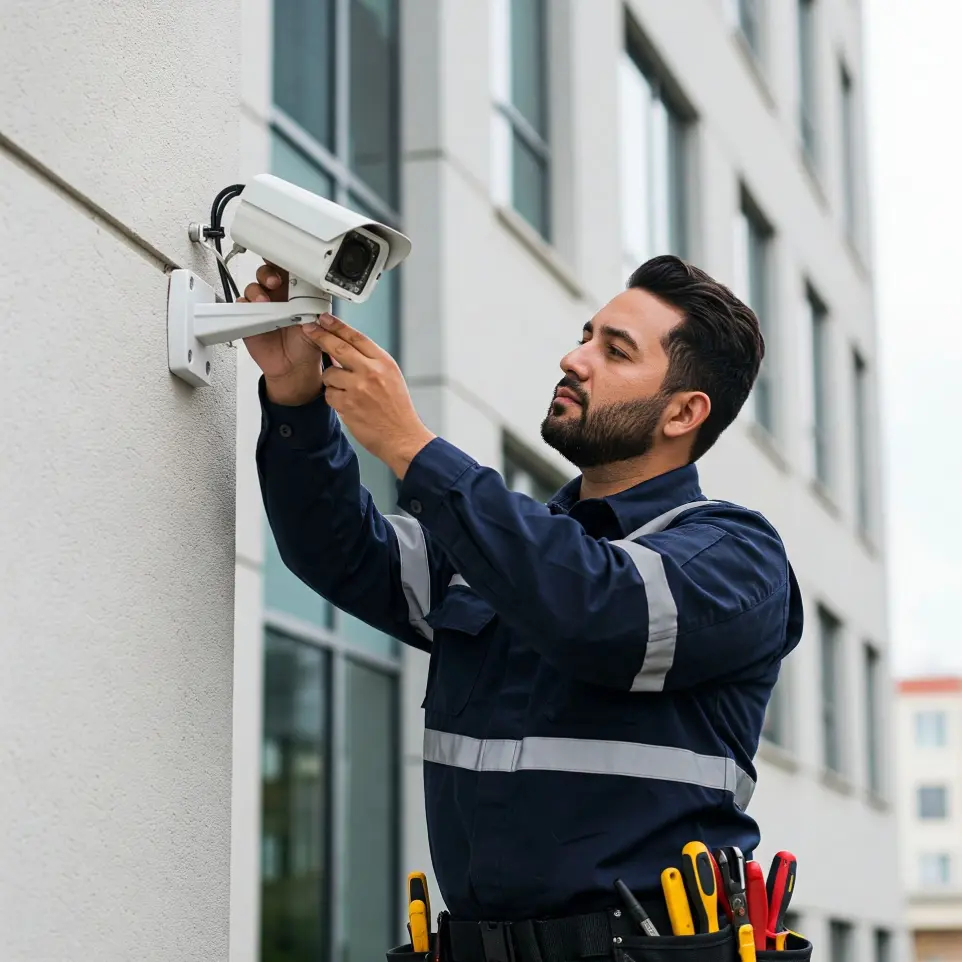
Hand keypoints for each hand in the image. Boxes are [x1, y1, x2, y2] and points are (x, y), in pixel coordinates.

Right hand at [239, 261, 323, 405]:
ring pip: (253, 287)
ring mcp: (262, 306)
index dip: (284, 260)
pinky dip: (245, 305)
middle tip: (275, 281)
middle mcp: (278, 296)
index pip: (288, 269)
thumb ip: (316, 311)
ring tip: (265, 302)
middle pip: (266, 272)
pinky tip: (252, 310)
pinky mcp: (249, 318)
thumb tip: (315, 302)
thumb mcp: (318, 325)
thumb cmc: (306, 344)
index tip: (284, 256)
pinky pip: (242, 305)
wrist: (294, 367)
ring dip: (257, 291)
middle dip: (268, 272)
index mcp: (296, 292)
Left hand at [301, 314, 435, 476]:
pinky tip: (347, 404)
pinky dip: (334, 398)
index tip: (325, 319)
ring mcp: (358, 388)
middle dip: (320, 336)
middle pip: (338, 347)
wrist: (402, 437)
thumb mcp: (391, 378)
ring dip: (332, 380)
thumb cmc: (397, 410)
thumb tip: (346, 350)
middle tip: (309, 330)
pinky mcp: (347, 405)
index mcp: (383, 363)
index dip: (338, 326)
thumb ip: (370, 362)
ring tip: (346, 391)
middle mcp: (371, 372)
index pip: (357, 337)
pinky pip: (329, 394)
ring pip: (329, 373)